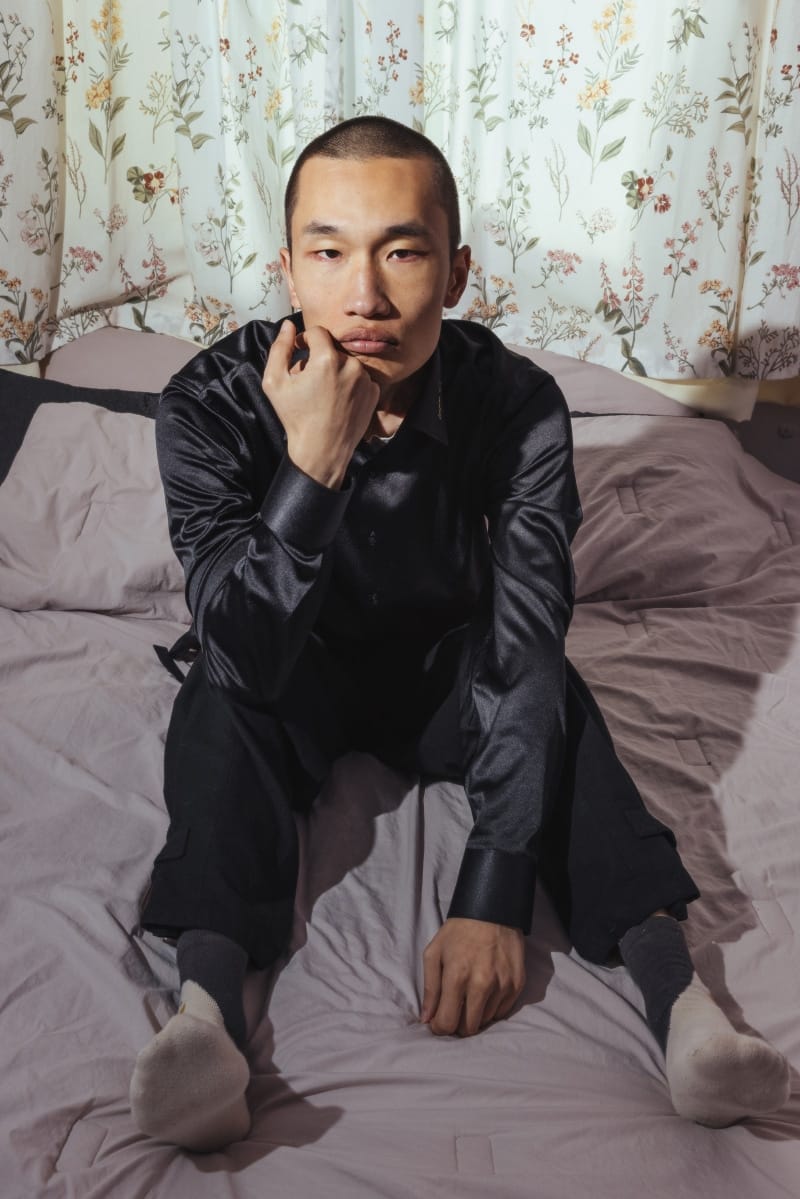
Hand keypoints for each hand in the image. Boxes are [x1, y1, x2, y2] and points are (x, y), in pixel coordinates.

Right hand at [261, 320, 378, 487]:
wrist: (322, 450)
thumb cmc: (296, 418)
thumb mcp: (275, 382)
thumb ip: (279, 349)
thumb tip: (287, 326)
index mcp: (327, 359)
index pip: (317, 332)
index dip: (304, 339)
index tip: (298, 350)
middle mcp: (351, 366)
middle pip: (332, 350)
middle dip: (318, 359)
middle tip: (307, 380)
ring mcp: (366, 380)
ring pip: (346, 363)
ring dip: (334, 371)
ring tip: (322, 392)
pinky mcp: (374, 392)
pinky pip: (359, 378)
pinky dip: (349, 384)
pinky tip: (337, 400)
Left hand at [420, 917, 525, 1036]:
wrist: (492, 911)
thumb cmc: (458, 932)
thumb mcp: (434, 953)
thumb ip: (429, 988)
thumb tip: (426, 1018)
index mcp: (457, 977)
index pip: (447, 1022)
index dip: (439, 1027)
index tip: (438, 1021)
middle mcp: (481, 984)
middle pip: (468, 1028)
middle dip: (458, 1025)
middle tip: (454, 1011)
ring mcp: (502, 985)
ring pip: (486, 1020)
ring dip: (476, 1014)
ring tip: (471, 995)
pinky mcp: (517, 983)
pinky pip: (502, 1011)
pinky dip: (492, 1007)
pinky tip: (486, 991)